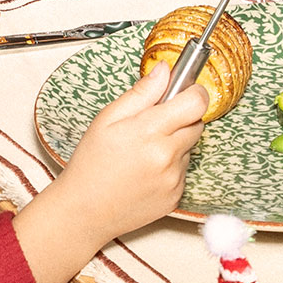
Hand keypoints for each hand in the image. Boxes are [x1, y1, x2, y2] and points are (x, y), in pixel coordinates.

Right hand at [11, 65, 208, 282]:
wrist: (85, 211)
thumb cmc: (91, 163)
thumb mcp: (107, 119)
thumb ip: (141, 93)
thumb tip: (164, 71)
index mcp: (150, 131)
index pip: (196, 102)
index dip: (193, 92)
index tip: (184, 91)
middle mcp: (167, 156)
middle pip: (197, 123)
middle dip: (182, 117)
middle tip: (155, 122)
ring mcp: (174, 179)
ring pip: (189, 147)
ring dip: (175, 143)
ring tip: (145, 151)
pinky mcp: (176, 197)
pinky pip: (184, 170)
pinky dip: (171, 166)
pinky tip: (146, 171)